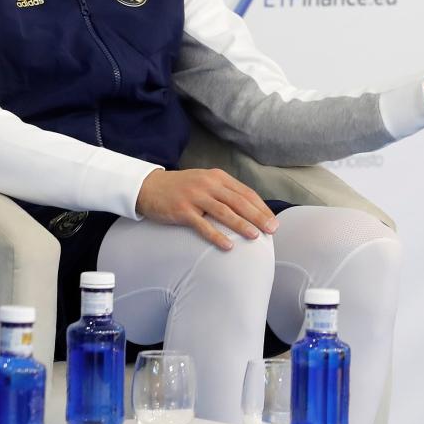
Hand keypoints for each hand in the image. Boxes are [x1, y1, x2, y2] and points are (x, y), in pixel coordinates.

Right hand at [135, 168, 278, 250]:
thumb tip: (251, 210)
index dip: (261, 208)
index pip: (246, 193)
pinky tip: (228, 246)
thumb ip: (225, 193)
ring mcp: (195, 197)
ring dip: (241, 225)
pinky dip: (216, 236)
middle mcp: (209, 184)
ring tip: (255, 236)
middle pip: (239, 202)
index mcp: (218, 177)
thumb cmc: (183, 188)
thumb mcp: (206, 183)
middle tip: (272, 230)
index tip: (273, 221)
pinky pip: (203, 225)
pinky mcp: (182, 210)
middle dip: (258, 216)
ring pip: (224, 212)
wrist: (150, 187)